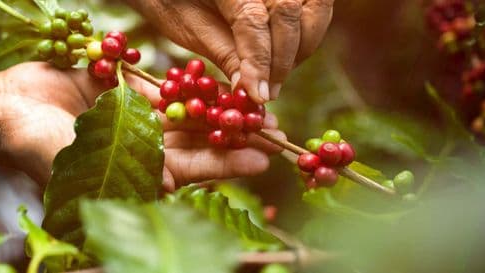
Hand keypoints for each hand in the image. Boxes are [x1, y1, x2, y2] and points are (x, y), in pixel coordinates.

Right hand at [0, 62, 283, 190]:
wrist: (3, 109)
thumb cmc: (32, 145)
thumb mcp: (80, 163)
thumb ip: (125, 172)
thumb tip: (172, 185)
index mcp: (133, 171)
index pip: (189, 169)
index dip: (225, 164)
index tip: (262, 158)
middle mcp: (138, 145)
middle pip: (195, 140)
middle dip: (233, 135)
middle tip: (274, 128)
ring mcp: (131, 115)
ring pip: (184, 111)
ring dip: (218, 107)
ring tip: (255, 101)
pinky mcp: (122, 88)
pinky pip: (161, 84)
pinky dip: (187, 82)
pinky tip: (217, 78)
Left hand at [124, 0, 333, 102]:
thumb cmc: (170, 0)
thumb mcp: (187, 26)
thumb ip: (223, 53)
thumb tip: (250, 92)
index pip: (253, 22)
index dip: (259, 63)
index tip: (259, 96)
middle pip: (290, 13)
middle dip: (284, 59)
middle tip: (267, 93)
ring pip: (314, 7)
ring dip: (303, 46)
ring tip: (276, 77)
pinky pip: (313, 5)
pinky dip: (307, 32)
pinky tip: (284, 56)